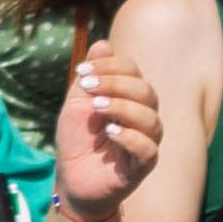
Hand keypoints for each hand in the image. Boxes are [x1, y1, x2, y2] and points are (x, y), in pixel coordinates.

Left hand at [51, 43, 161, 219]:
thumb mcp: (77, 104)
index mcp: (130, 98)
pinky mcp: (142, 166)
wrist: (71, 179)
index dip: (110, 67)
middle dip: (116, 84)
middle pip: (146, 92)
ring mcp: (145, 141)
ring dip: (123, 107)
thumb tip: (103, 43)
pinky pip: (148, 148)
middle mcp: (143, 117)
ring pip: (151, 118)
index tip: (82, 71)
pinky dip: (130, 137)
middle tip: (88, 88)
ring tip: (97, 108)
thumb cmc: (77, 140)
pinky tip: (109, 132)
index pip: (133, 72)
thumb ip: (92, 76)